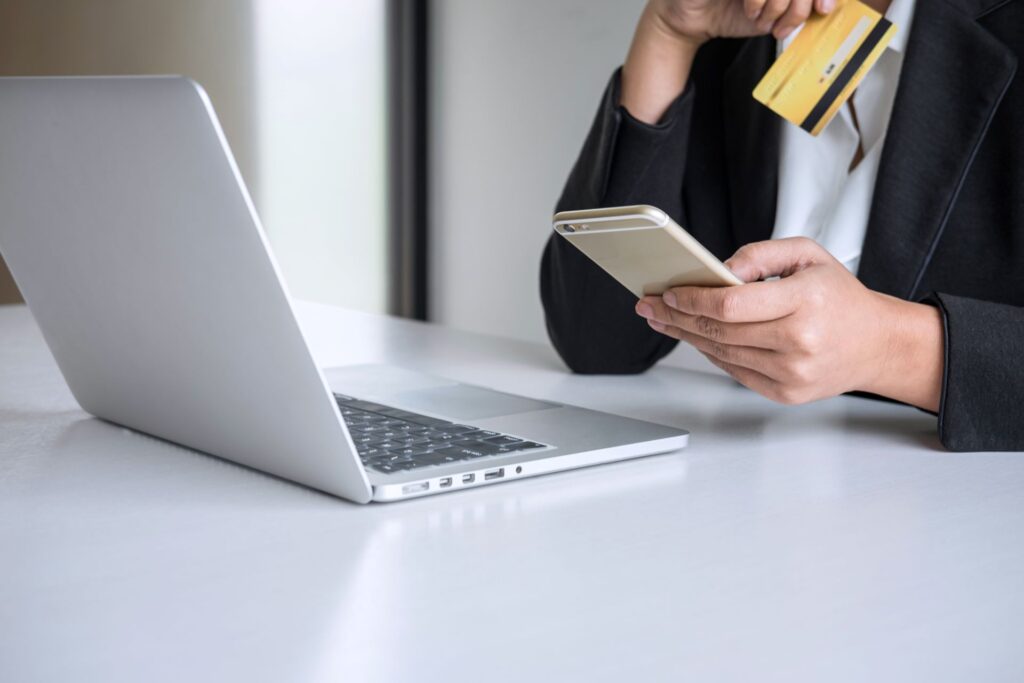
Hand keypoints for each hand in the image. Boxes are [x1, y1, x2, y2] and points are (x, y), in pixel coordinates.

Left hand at [634, 238, 943, 410]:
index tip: (668, 293)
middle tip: (650, 306)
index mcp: (805, 301)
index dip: (693, 299)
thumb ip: (760, 255)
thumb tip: (719, 270)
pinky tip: (695, 338)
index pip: (731, 305)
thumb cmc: (840, 297)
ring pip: (722, 353)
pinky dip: (711, 353)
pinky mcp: (786, 393)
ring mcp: (792, 372)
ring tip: (664, 321)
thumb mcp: (807, 255)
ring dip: (687, 336)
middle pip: (719, 332)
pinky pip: (735, 371)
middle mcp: (799, 341)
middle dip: (677, 317)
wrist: (877, 344)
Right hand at [651, 0, 836, 43]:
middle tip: (785, 24)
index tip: (823, 9)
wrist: (693, 19)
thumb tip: (826, 6)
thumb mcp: (774, 13)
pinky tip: (750, 12)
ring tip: (762, 20)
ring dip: (777, 7)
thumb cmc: (732, 12)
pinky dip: (758, 2)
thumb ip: (799, 6)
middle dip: (799, 7)